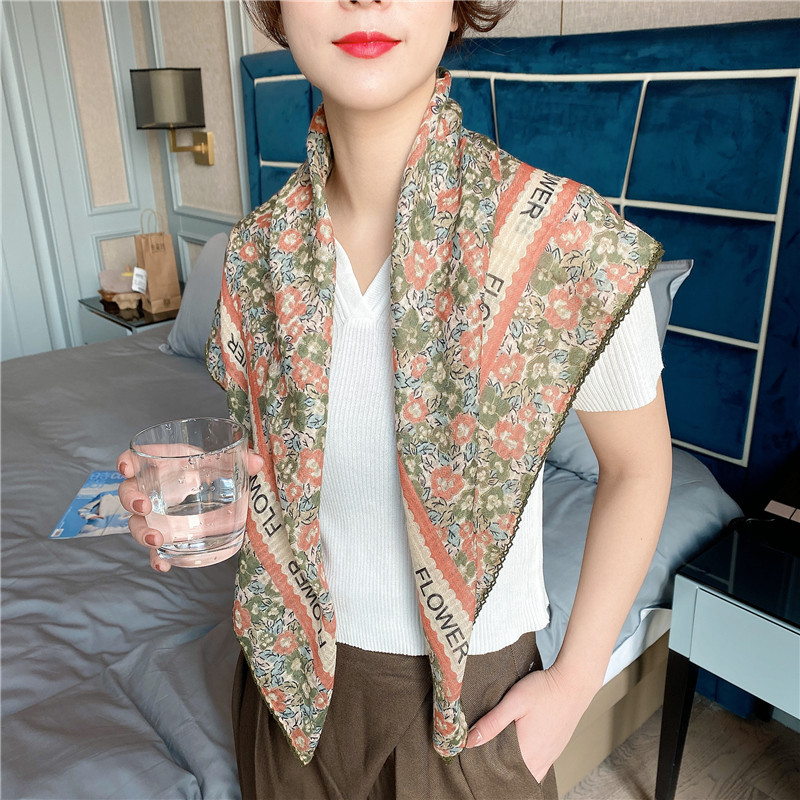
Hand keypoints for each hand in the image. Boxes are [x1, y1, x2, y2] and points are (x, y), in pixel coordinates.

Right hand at [116, 448, 263, 572]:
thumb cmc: (211, 469)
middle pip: (129, 492)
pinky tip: (164, 565)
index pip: (136, 458)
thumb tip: (258, 462)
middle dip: (131, 499)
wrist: (215, 490)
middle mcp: (152, 489)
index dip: (126, 461)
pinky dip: (157, 557)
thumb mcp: (223, 462)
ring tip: (155, 539)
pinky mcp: (165, 534)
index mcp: (163, 464)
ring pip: (137, 523)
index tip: (126, 468)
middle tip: (144, 507)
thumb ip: (239, 460)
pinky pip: (154, 548)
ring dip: (142, 532)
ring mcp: (155, 514)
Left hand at [464, 662, 598, 782]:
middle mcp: (540, 760)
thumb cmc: (545, 689)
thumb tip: (469, 741)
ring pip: (528, 773)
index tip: (475, 758)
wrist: (574, 683)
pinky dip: (526, 764)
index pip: (501, 772)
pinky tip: (519, 751)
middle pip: (514, 776)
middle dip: (499, 769)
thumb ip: (492, 722)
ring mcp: (550, 757)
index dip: (487, 768)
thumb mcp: (514, 701)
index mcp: (527, 752)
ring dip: (513, 767)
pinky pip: (538, 767)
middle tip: (485, 754)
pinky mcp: (555, 750)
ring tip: (499, 753)